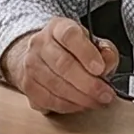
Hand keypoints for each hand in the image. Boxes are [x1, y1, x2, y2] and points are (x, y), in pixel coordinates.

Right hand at [0, 17, 118, 113]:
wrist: (42, 57)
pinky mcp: (26, 85)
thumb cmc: (72, 51)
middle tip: (105, 94)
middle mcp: (40, 43)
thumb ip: (105, 51)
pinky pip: (48, 100)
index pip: (69, 36)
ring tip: (97, 101)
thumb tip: (107, 61)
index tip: (100, 69)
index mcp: (58, 27)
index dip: (86, 53)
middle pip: (62, 64)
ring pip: (55, 85)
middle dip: (88, 84)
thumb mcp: (93, 43)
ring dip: (80, 98)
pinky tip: (80, 105)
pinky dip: (68, 106)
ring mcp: (30, 64)